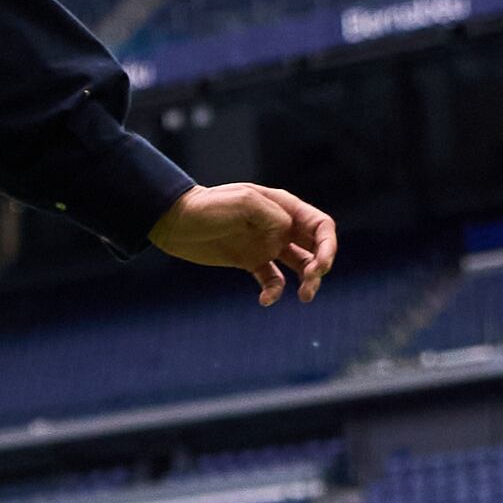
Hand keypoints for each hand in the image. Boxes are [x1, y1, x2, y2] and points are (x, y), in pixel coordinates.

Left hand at [153, 182, 339, 306]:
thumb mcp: (243, 202)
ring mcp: (265, 244)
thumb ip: (272, 216)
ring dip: (307, 282)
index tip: (319, 267)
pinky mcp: (250, 261)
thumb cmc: (207, 206)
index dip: (328, 246)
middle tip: (309, 284)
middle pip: (316, 247)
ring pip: (299, 265)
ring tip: (304, 297)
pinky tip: (265, 301)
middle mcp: (279, 225)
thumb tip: (285, 237)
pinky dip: (274, 292)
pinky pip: (272, 280)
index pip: (320, 225)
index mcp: (282, 206)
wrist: (174, 222)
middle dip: (321, 266)